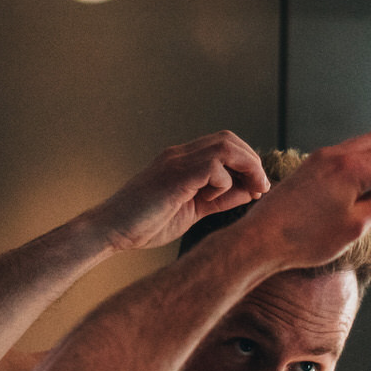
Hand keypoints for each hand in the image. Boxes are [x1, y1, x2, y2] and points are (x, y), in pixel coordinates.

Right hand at [88, 132, 271, 252]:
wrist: (109, 230)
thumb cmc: (145, 224)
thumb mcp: (192, 211)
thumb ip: (218, 199)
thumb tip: (248, 192)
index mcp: (182, 161)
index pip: (224, 146)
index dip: (247, 162)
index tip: (256, 188)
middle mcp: (180, 155)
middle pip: (229, 139)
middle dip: (252, 161)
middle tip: (261, 188)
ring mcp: (176, 162)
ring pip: (225, 146)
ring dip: (246, 167)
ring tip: (252, 190)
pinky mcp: (174, 175)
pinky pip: (213, 166)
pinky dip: (223, 182)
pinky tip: (212, 198)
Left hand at [242, 130, 370, 269]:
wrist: (260, 239)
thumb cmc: (305, 237)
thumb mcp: (355, 225)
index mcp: (350, 167)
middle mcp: (335, 154)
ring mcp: (321, 158)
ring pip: (366, 147)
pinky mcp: (312, 167)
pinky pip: (348, 156)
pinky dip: (366, 168)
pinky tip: (367, 194)